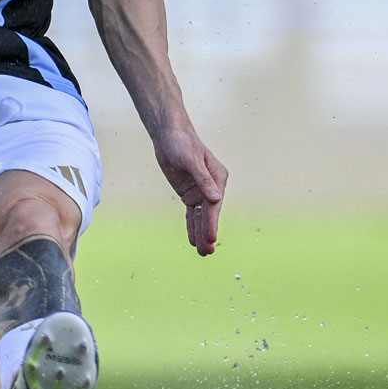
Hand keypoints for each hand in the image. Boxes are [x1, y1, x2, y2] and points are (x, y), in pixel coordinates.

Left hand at [152, 126, 227, 255]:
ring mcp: (200, 191)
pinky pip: (192, 214)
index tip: (211, 238)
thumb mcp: (191, 161)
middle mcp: (211, 187)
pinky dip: (192, 227)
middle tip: (207, 252)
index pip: (213, 204)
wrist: (169, 135)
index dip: (212, 223)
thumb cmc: (182, 143)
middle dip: (207, 233)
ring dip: (201, 234)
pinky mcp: (189, 194)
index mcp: (217, 178)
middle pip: (209, 214)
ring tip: (203, 253)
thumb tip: (215, 198)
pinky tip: (193, 240)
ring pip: (201, 217)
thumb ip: (203, 180)